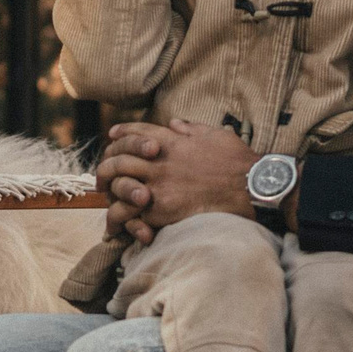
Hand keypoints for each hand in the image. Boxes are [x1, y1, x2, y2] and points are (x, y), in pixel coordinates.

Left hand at [94, 119, 259, 243]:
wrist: (250, 187)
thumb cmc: (238, 161)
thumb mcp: (215, 134)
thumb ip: (191, 129)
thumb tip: (175, 124)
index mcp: (171, 142)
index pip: (137, 131)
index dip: (122, 132)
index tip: (112, 136)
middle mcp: (159, 162)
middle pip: (118, 160)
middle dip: (106, 168)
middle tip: (102, 179)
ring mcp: (158, 186)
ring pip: (118, 188)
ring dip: (110, 196)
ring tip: (107, 205)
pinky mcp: (162, 210)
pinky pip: (131, 215)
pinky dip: (123, 221)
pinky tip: (119, 228)